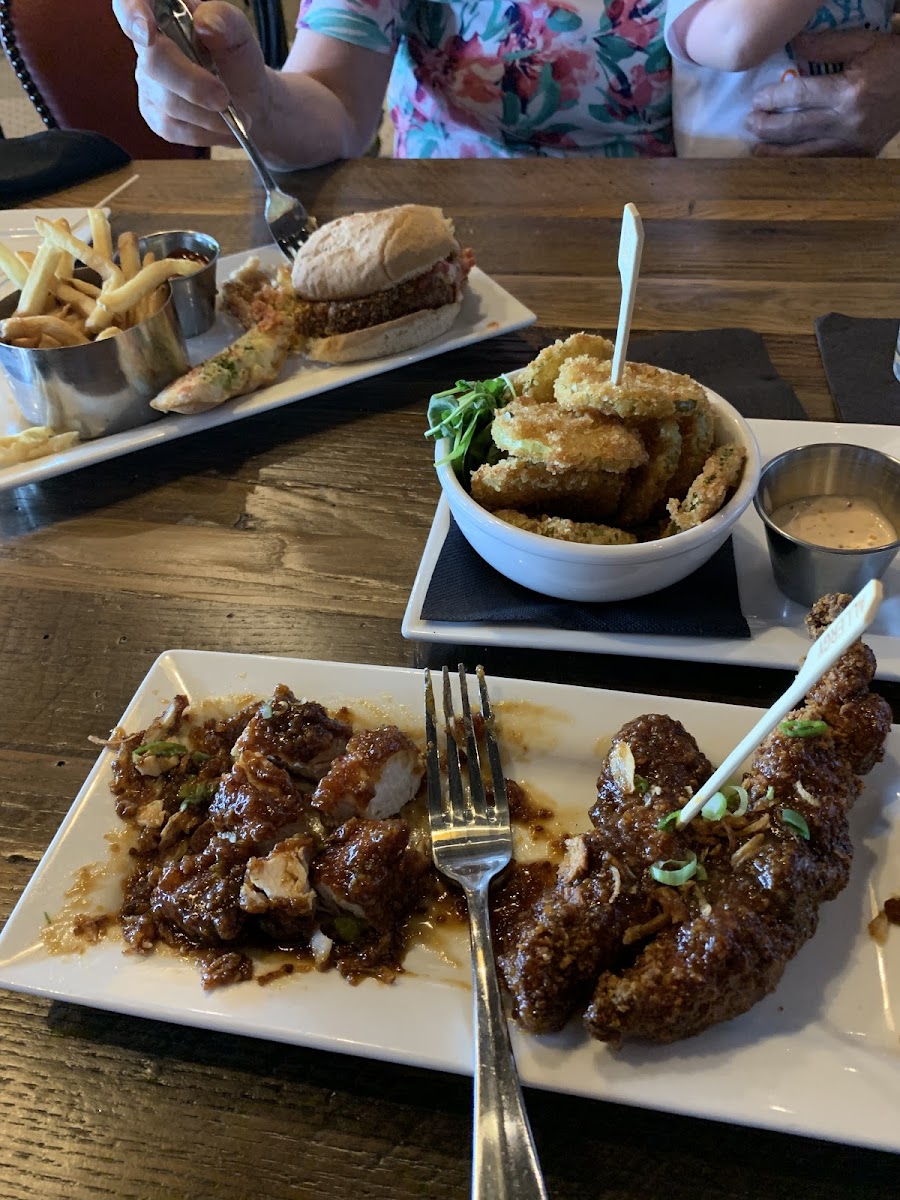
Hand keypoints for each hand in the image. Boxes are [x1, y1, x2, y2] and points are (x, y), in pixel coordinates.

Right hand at [112, 0, 268, 145]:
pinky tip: (222, 129)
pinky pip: (172, 128)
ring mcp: (148, 81)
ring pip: (168, 102)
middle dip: (193, 85)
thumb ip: (225, 20)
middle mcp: (149, 45)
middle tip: (224, 98)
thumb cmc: (238, 62)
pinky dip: (204, 132)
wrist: (249, 103)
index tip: (147, 32)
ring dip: (208, 115)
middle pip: (153, 62)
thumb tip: (205, 24)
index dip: (130, 14)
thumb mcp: (240, 34)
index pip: (128, 4)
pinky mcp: (154, 115)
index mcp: (165, 13)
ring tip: (236, 115)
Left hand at [746, 29, 899, 155]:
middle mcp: (847, 122)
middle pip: (797, 128)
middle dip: (768, 127)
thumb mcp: (863, 44)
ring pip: (806, 152)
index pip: (800, 97)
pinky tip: (785, 161)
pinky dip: (801, 162)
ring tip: (757, 149)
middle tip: (750, 122)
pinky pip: (823, 162)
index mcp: (848, 92)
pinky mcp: (859, 155)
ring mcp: (853, 143)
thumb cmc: (893, 61)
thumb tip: (794, 46)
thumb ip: (827, 45)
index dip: (774, 99)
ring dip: (777, 152)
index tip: (757, 100)